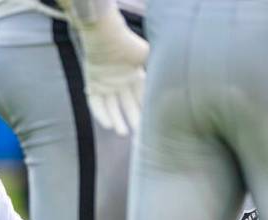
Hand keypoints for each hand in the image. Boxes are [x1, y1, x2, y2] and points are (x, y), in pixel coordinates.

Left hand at [74, 4, 148, 135]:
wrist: (107, 36)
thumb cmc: (129, 45)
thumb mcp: (149, 58)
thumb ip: (160, 71)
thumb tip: (175, 85)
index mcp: (135, 75)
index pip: (141, 97)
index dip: (146, 111)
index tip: (152, 124)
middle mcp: (120, 82)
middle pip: (127, 105)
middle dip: (133, 119)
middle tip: (138, 135)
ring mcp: (105, 84)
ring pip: (112, 107)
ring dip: (116, 120)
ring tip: (122, 133)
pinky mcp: (92, 84)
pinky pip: (96, 104)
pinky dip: (101, 114)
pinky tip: (107, 125)